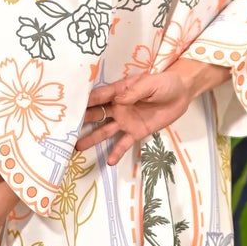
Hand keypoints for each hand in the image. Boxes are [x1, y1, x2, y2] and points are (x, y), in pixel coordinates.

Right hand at [78, 58, 230, 164]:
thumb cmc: (164, 84)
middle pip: (97, 114)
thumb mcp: (151, 84)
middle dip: (82, 120)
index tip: (69, 106)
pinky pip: (124, 143)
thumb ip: (135, 92)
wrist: (181, 94)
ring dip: (92, 138)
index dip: (85, 101)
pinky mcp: (136, 131)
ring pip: (105, 130)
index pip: (99, 97)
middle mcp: (119, 107)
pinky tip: (109, 161)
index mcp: (120, 92)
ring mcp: (126, 120)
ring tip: (78, 146)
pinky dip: (117, 152)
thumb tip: (119, 99)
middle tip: (65, 128)